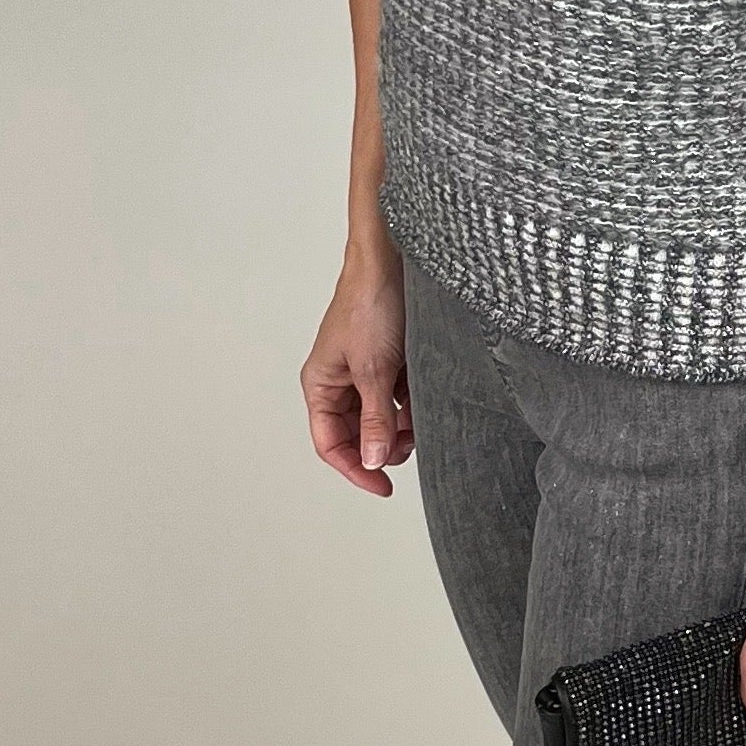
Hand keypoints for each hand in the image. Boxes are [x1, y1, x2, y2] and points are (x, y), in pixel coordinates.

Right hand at [301, 249, 412, 495]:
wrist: (395, 260)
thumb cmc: (370, 303)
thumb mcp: (374, 371)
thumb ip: (375, 419)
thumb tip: (374, 460)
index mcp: (320, 384)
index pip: (330, 443)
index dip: (355, 468)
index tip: (383, 486)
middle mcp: (340, 381)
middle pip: (356, 434)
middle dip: (382, 444)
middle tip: (410, 445)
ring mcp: (366, 371)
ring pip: (382, 418)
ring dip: (402, 425)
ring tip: (420, 416)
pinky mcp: (391, 361)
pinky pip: (400, 397)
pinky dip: (413, 403)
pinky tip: (425, 394)